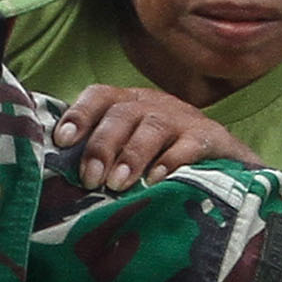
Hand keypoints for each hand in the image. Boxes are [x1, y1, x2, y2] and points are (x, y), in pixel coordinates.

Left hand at [56, 84, 247, 189]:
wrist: (227, 162)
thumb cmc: (164, 158)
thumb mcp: (131, 148)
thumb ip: (101, 154)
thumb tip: (54, 171)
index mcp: (130, 104)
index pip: (99, 96)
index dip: (79, 115)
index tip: (62, 141)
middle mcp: (154, 105)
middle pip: (123, 113)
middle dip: (103, 145)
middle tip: (91, 179)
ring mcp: (183, 120)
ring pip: (153, 127)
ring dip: (132, 155)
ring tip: (118, 184)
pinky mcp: (211, 138)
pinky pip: (190, 145)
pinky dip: (172, 161)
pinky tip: (157, 181)